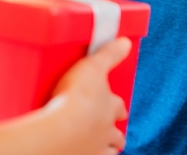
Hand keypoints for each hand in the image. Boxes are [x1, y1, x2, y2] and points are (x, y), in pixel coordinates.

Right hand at [50, 37, 131, 153]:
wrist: (60, 130)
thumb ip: (108, 54)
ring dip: (106, 147)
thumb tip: (126, 42)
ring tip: (98, 145)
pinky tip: (83, 153)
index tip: (117, 107)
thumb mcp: (91, 67)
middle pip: (117, 135)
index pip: (119, 107)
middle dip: (115, 132)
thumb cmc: (76, 97)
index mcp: (110, 107)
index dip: (117, 107)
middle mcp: (107, 130)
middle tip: (106, 129)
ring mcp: (96, 148)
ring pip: (108, 151)